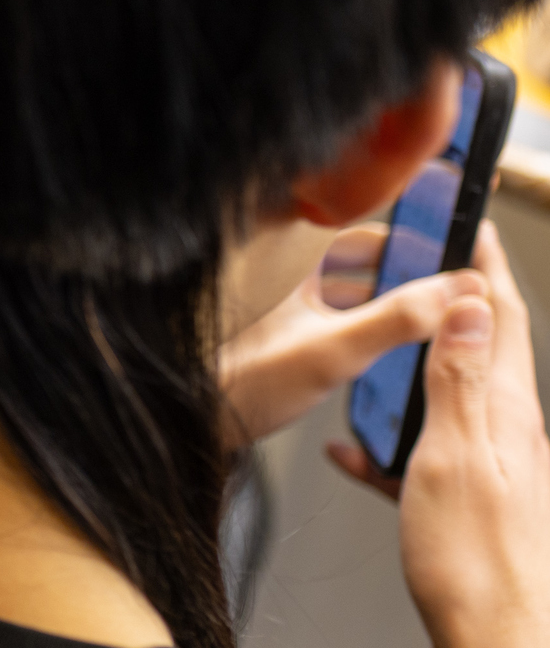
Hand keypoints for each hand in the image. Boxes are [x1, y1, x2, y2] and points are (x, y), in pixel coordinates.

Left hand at [219, 223, 484, 446]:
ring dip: (376, 295)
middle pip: (352, 251)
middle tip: (441, 289)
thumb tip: (457, 291)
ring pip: (336, 279)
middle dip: (397, 270)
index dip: (406, 236)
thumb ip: (397, 320)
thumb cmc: (239, 385)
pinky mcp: (264, 319)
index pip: (359, 224)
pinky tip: (376, 338)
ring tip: (420, 315)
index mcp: (284, 254)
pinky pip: (319, 303)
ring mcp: (267, 292)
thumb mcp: (331, 352)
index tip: (446, 251)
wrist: (191, 423)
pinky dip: (350, 314)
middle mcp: (273, 264)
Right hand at [328, 225, 549, 647]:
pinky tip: (356, 451)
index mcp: (506, 411)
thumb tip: (467, 305)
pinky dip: (391, 442)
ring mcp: (491, 468)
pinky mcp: (468, 504)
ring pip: (450, 399)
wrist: (498, 640)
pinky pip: (426, 456)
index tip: (466, 225)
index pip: (500, 316)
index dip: (484, 266)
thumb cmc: (476, 561)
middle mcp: (508, 432)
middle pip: (482, 349)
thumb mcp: (454, 456)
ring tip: (379, 351)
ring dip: (416, 369)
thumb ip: (456, 380)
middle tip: (421, 270)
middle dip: (453, 303)